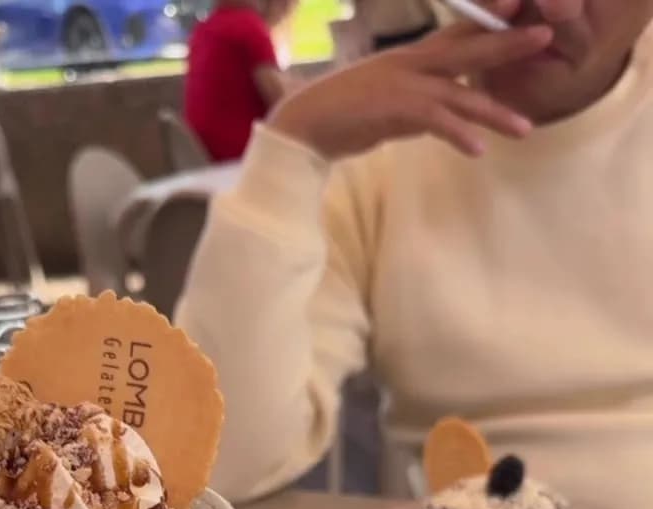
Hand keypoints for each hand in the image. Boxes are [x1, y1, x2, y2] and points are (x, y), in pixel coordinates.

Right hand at [269, 6, 552, 159]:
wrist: (304, 124)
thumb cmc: (343, 116)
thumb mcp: (388, 104)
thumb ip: (417, 108)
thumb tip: (436, 121)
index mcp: (411, 57)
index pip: (459, 35)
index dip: (492, 24)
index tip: (523, 16)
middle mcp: (411, 63)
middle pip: (470, 49)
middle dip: (509, 43)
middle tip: (546, 37)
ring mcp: (403, 85)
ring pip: (460, 94)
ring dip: (495, 112)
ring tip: (526, 128)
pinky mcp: (393, 111)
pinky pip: (434, 121)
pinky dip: (457, 134)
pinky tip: (478, 149)